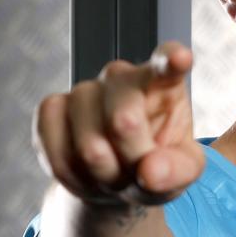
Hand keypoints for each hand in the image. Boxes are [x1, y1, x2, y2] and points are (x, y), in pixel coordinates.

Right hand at [31, 40, 203, 206]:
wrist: (115, 176)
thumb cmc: (156, 164)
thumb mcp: (184, 171)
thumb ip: (177, 170)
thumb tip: (150, 171)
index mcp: (164, 84)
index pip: (166, 64)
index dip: (169, 60)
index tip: (180, 59)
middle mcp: (122, 77)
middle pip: (123, 122)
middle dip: (132, 161)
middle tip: (141, 174)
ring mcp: (85, 90)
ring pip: (89, 146)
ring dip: (105, 175)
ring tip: (117, 175)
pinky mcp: (52, 108)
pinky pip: (58, 152)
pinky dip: (76, 178)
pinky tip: (88, 173)